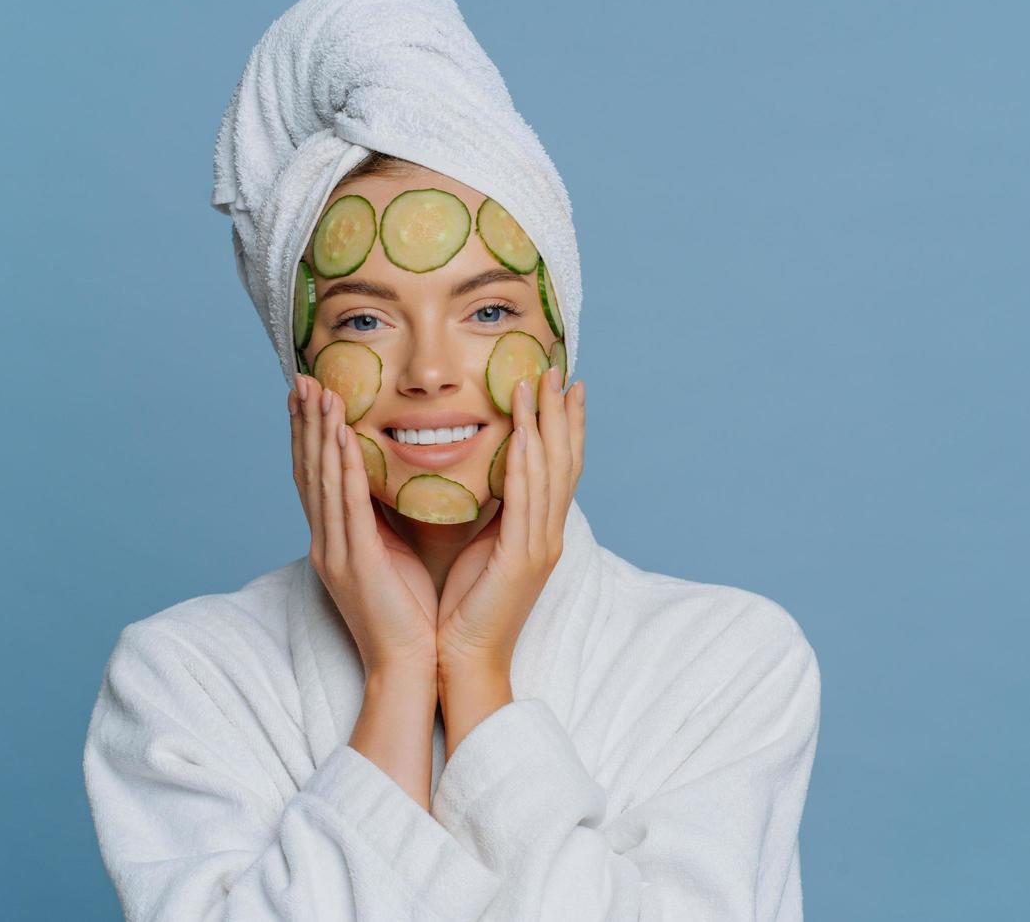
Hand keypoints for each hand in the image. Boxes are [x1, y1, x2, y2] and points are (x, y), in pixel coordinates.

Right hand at [290, 375, 438, 678]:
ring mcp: (337, 553)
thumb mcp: (395, 556)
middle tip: (301, 378)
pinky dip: (341, 469)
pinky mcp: (356, 564)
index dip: (309, 435)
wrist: (409, 666)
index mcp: (336, 541)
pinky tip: (341, 438)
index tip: (308, 395)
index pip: (317, 477)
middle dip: (304, 423)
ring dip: (319, 433)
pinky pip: (346, 508)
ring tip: (318, 392)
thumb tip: (394, 483)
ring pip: (321, 481)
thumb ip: (385, 520)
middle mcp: (327, 542)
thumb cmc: (411, 614)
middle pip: (309, 471)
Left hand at [436, 366, 585, 676]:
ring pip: (549, 472)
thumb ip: (491, 512)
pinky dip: (526, 463)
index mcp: (540, 532)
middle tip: (560, 370)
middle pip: (564, 461)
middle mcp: (548, 534)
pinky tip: (524, 433)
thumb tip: (482, 474)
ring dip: (544, 424)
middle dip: (563, 413)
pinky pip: (525, 501)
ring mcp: (539, 545)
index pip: (559, 468)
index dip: (564, 426)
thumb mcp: (482, 547)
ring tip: (538, 383)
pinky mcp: (521, 558)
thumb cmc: (467, 607)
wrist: (465, 659)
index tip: (563, 387)